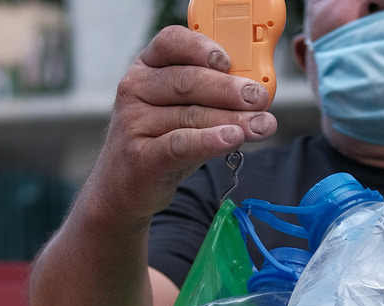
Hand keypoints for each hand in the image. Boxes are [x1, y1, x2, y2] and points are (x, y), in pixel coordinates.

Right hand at [94, 25, 277, 222]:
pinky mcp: (141, 157)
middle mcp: (136, 89)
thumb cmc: (160, 140)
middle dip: (229, 90)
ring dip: (232, 120)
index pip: (171, 42)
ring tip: (261, 125)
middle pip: (187, 82)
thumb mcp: (182, 109)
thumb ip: (211, 97)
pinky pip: (180, 144)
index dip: (202, 48)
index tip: (229, 61)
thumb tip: (256, 95)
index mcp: (147, 66)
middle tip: (259, 98)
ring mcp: (134, 123)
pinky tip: (232, 139)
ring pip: (190, 115)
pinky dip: (209, 141)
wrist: (123, 186)